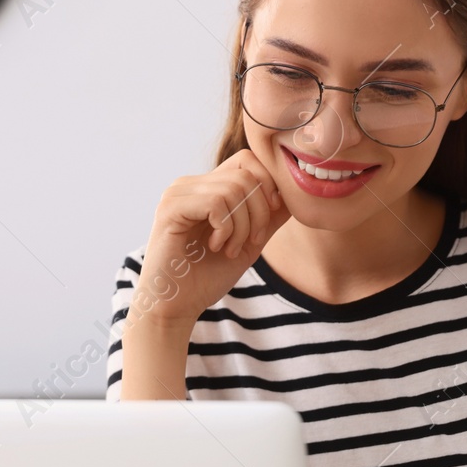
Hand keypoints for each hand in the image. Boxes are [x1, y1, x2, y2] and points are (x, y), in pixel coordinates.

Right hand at [133, 148, 290, 329]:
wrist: (177, 306)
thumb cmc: (207, 277)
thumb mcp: (249, 243)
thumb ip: (269, 217)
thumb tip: (295, 194)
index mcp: (207, 188)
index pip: (248, 160)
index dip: (268, 186)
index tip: (266, 221)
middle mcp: (191, 184)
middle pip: (246, 174)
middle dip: (259, 212)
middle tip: (250, 242)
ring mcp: (178, 193)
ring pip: (233, 188)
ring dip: (242, 226)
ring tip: (229, 248)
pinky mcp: (171, 208)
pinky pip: (216, 202)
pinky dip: (226, 229)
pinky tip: (215, 246)